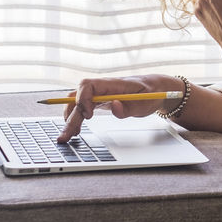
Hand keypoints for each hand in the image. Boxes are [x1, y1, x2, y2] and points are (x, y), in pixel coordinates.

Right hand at [56, 74, 180, 142]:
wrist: (155, 89)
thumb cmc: (150, 93)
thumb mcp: (145, 102)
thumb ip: (129, 107)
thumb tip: (114, 106)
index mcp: (112, 84)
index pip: (87, 85)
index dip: (83, 99)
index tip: (88, 115)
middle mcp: (102, 88)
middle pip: (78, 97)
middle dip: (70, 116)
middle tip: (66, 136)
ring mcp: (99, 94)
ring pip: (76, 103)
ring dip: (70, 118)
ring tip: (67, 136)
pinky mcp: (99, 101)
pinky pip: (82, 107)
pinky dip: (76, 118)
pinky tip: (75, 130)